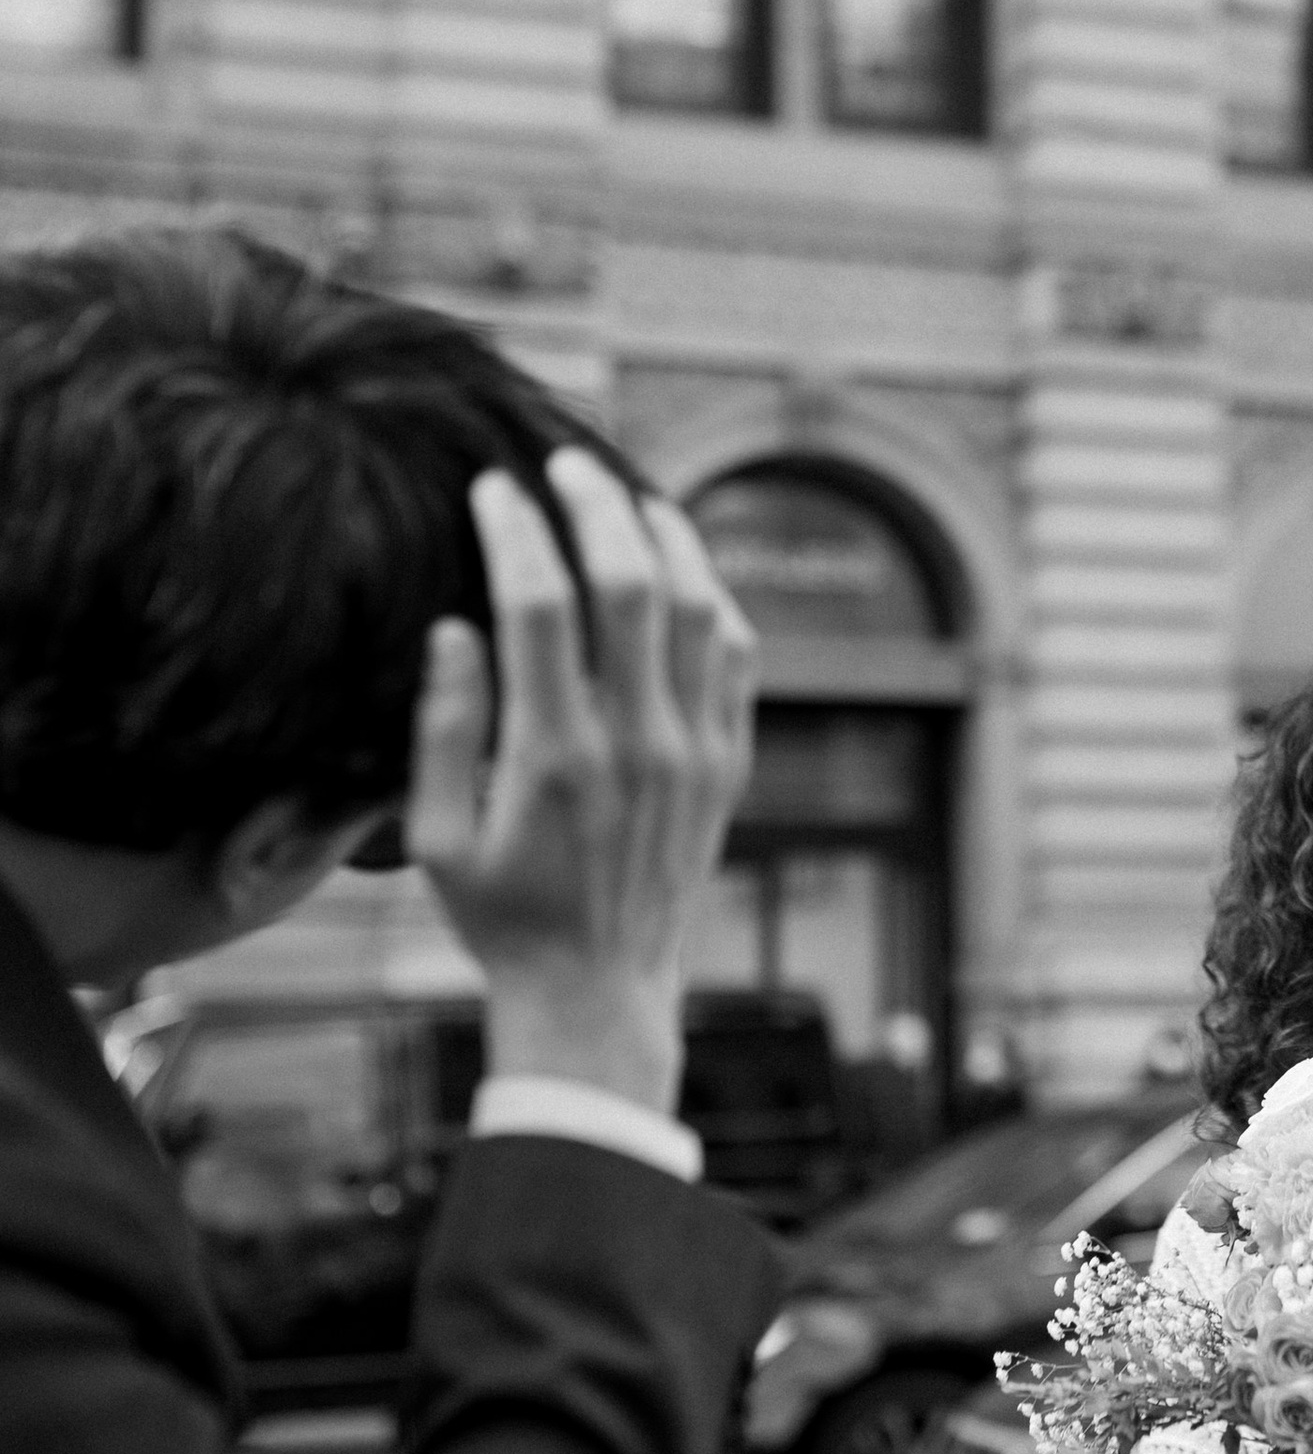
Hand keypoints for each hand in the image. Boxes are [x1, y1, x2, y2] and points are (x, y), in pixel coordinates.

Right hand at [406, 451, 755, 1113]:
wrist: (599, 991)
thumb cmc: (502, 915)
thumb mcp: (436, 835)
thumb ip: (445, 727)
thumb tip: (456, 626)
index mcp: (555, 757)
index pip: (541, 606)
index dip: (516, 532)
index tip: (492, 488)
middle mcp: (637, 743)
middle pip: (632, 584)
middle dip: (596, 506)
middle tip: (564, 462)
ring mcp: (695, 752)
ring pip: (700, 608)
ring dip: (666, 537)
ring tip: (628, 496)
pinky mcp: (728, 764)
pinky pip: (736, 656)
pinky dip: (713, 597)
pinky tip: (681, 569)